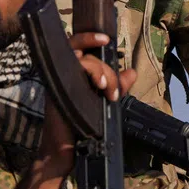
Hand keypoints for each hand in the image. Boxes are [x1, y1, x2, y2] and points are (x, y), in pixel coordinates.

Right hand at [37, 32, 136, 176]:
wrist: (65, 150)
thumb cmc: (82, 127)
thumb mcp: (104, 102)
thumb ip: (116, 85)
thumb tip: (132, 72)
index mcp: (74, 74)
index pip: (80, 47)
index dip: (90, 37)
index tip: (106, 39)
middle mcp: (65, 73)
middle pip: (86, 54)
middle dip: (105, 69)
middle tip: (112, 90)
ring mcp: (59, 80)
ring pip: (81, 59)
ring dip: (99, 71)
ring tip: (106, 89)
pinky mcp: (56, 89)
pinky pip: (71, 70)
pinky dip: (88, 72)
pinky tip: (98, 84)